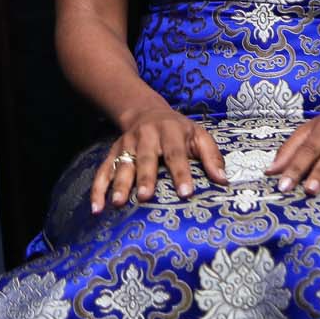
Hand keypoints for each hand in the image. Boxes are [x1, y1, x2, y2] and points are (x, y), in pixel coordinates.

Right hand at [90, 102, 227, 213]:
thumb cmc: (179, 131)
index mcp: (171, 131)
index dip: (181, 172)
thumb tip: (223, 181)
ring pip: (122, 163)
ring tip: (118, 203)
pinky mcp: (113, 152)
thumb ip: (211, 156)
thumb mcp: (199, 135)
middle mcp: (146, 136)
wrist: (146, 111)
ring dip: (119, 183)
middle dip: (145, 178)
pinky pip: (103, 170)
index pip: (176, 153)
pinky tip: (97, 207)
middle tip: (145, 197)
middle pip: (146, 158)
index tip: (186, 192)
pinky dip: (98, 188)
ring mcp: (127, 144)